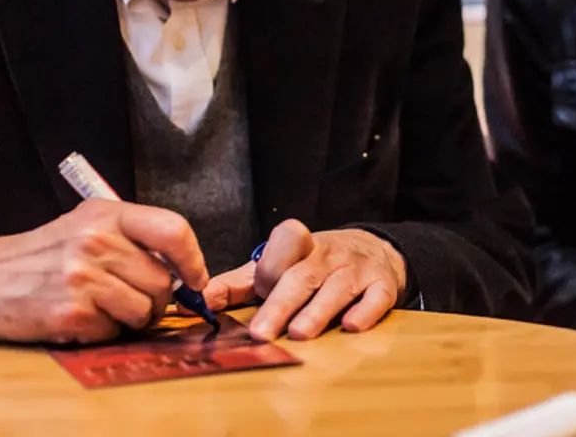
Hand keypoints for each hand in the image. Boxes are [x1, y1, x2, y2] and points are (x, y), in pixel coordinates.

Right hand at [0, 200, 207, 344]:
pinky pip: (115, 331)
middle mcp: (97, 241)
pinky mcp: (70, 313)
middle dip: (158, 300)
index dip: (194, 260)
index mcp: (107, 214)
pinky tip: (80, 318)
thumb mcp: (87, 226)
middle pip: (163, 281)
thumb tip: (186, 273)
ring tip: (104, 308)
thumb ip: (134, 240)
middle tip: (135, 301)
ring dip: (132, 318)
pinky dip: (104, 332)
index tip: (196, 280)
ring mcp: (83, 277)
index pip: (173, 230)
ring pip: (145, 310)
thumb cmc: (42, 255)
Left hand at [202, 219, 405, 341]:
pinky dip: (366, 310)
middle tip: (261, 333)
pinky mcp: (383, 286)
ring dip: (319, 310)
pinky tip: (352, 327)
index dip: (271, 264)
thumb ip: (237, 284)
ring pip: (337, 287)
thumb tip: (191, 302)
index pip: (285, 242)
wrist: (377, 251)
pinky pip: (377, 296)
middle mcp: (328, 255)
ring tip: (300, 333)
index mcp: (300, 248)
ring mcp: (357, 270)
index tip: (258, 288)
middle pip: (303, 275)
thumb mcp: (278, 267)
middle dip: (281, 303)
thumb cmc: (315, 265)